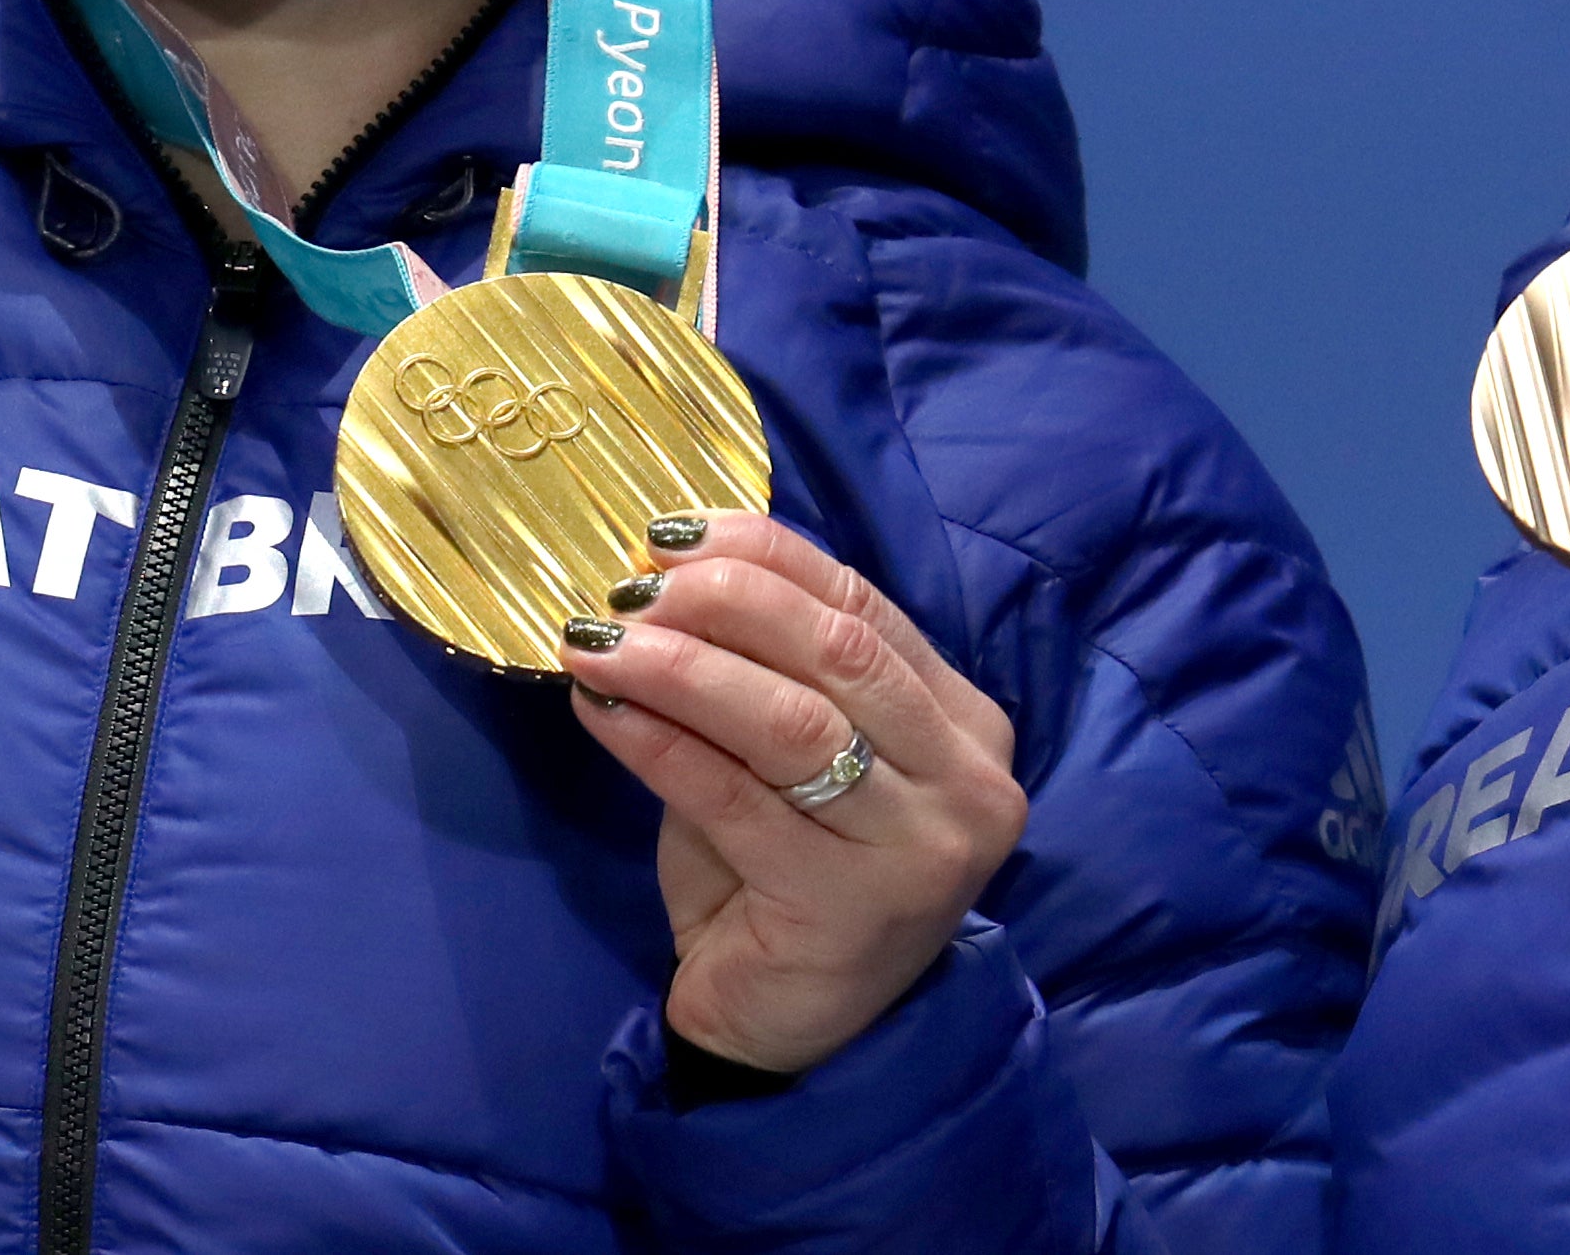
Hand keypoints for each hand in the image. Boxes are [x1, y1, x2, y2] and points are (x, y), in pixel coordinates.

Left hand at [565, 514, 1025, 1074]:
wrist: (789, 1037)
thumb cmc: (785, 880)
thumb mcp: (792, 763)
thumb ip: (764, 677)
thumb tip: (664, 578)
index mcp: (966, 725)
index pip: (865, 608)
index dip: (769, 558)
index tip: (676, 532)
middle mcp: (967, 781)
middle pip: (840, 652)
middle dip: (727, 601)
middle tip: (633, 588)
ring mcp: (922, 849)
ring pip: (793, 722)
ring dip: (684, 668)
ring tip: (602, 641)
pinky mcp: (852, 908)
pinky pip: (737, 800)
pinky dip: (661, 744)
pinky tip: (603, 710)